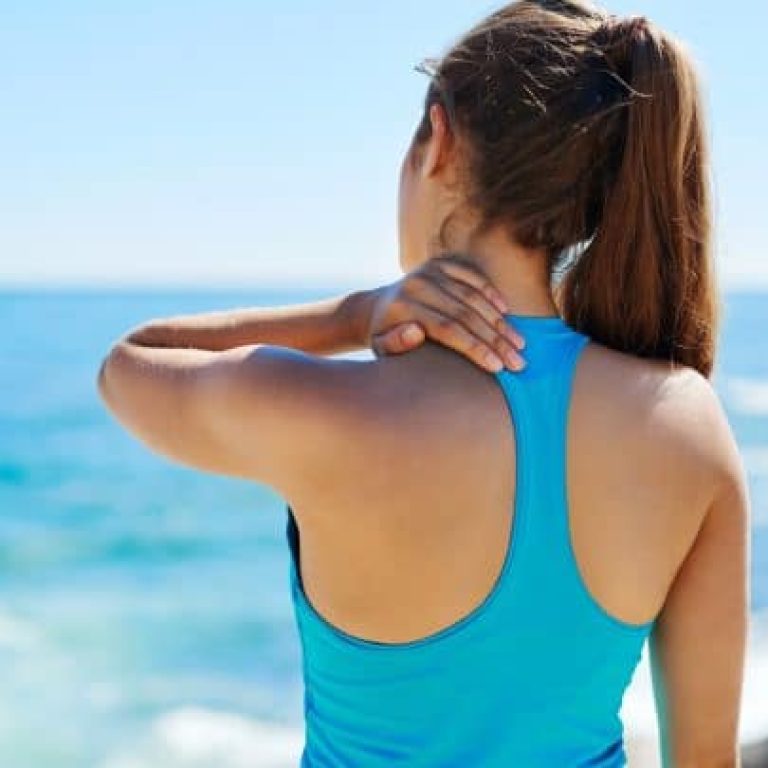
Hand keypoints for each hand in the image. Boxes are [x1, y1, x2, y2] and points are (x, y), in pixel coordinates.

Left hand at [359, 255, 525, 372]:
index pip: (448, 329)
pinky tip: (507, 312)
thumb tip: (415, 332)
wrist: (377, 307)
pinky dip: (491, 292)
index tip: (498, 367)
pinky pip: (472, 276)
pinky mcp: (440, 263)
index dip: (475, 348)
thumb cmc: (384, 336)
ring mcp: (430, 270)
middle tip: (518, 362)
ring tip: (519, 344)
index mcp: (403, 307)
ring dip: (500, 321)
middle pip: (465, 314)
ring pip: (473, 296)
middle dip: (495, 340)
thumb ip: (395, 344)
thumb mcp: (381, 347)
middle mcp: (418, 284)